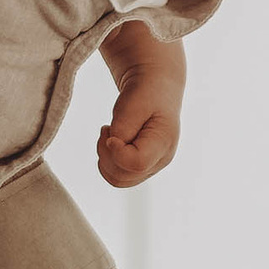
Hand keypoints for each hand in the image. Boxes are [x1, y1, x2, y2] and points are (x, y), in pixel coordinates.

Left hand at [97, 50, 182, 187]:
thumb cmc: (146, 92)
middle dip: (106, 153)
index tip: (108, 129)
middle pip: (124, 175)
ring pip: (118, 179)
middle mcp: (160, 160)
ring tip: (109, 133)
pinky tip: (111, 142)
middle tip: (106, 128)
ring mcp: (151, 167)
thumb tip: (112, 148)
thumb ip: (123, 127)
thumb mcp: (134, 102)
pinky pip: (117, 177)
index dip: (117, 152)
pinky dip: (107, 162)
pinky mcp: (141, 168)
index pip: (137, 163)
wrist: (156, 89)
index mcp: (164, 142)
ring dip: (105, 158)